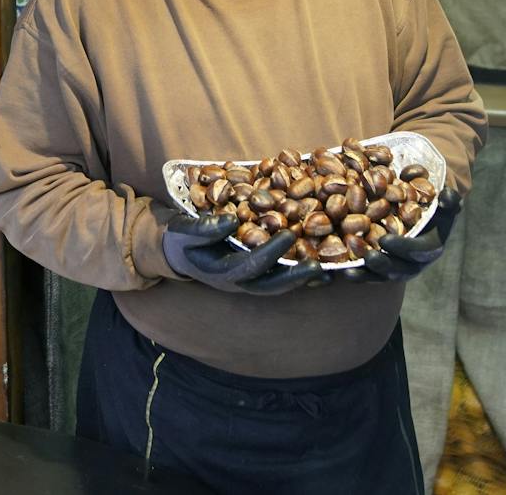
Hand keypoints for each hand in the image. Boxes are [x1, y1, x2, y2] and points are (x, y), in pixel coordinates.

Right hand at [162, 214, 323, 293]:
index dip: (270, 252)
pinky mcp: (257, 275)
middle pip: (272, 284)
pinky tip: (322, 264)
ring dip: (302, 279)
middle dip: (295, 276)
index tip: (289, 235)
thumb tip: (231, 221)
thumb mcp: (184, 230)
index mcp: (221, 272)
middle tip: (319, 265)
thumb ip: (204, 228)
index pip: (250, 265)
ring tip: (328, 270)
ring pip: (280, 284)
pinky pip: (281, 276)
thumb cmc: (180, 238)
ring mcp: (249, 281)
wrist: (176, 250)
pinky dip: (300, 272)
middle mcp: (238, 282)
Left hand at [353, 188, 462, 282]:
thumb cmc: (432, 206)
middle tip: (368, 257)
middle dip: (383, 265)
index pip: (418, 251)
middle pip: (399, 269)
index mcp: (431, 247)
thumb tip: (446, 195)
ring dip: (366, 275)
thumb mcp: (444, 200)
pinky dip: (357, 274)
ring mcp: (398, 268)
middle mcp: (415, 262)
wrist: (421, 216)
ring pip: (382, 276)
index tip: (386, 241)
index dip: (403, 247)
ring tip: (349, 271)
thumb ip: (448, 198)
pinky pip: (369, 275)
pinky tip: (342, 271)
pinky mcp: (383, 270)